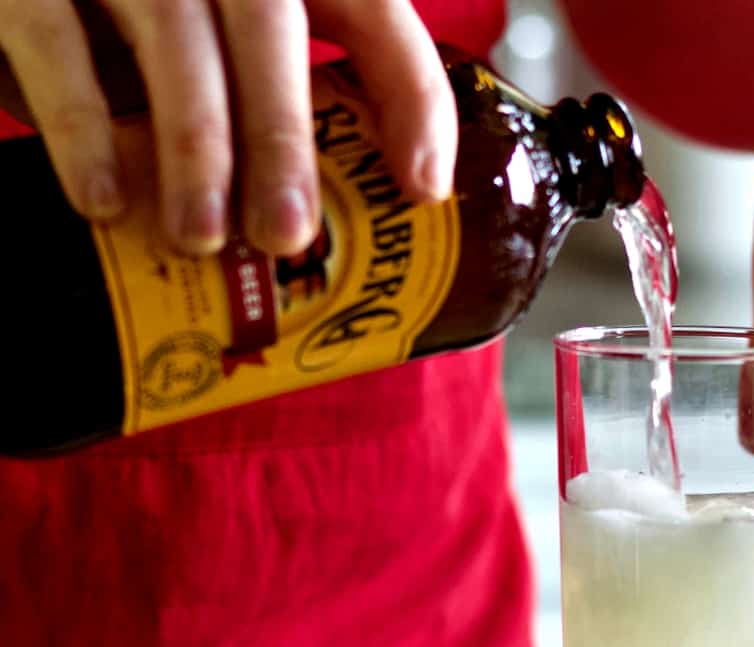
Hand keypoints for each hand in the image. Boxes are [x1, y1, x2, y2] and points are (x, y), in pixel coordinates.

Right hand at [0, 0, 456, 255]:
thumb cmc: (152, 27)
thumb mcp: (233, 53)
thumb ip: (284, 104)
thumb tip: (349, 217)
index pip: (373, 13)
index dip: (411, 99)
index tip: (422, 192)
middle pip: (269, 28)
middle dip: (284, 139)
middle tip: (286, 237)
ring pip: (174, 40)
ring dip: (194, 149)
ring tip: (201, 239)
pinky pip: (53, 42)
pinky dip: (81, 127)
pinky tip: (104, 203)